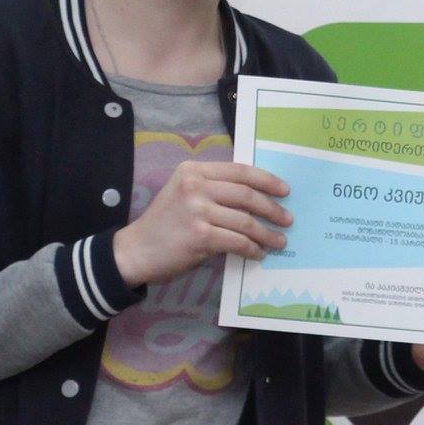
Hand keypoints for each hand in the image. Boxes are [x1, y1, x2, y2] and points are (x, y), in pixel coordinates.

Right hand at [112, 161, 291, 287]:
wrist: (136, 250)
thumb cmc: (163, 223)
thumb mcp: (183, 194)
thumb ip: (212, 189)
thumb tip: (255, 198)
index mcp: (192, 170)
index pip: (239, 170)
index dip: (266, 180)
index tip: (284, 190)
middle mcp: (195, 186)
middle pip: (246, 194)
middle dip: (272, 209)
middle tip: (287, 219)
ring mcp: (197, 210)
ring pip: (246, 221)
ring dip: (267, 233)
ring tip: (278, 241)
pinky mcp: (201, 236)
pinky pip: (238, 241)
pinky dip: (252, 249)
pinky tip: (258, 254)